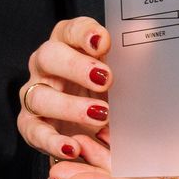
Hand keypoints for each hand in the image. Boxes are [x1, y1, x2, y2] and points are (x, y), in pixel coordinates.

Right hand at [18, 17, 115, 178]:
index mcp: (67, 45)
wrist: (94, 128)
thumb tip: (148, 40)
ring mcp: (34, 95)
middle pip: (49, 56)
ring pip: (40, 96)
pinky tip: (73, 147)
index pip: (70, 30)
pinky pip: (35, 132)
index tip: (103, 42)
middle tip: (105, 79)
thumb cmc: (108, 92)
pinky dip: (53, 141)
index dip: (84, 33)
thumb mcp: (122, 74)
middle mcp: (45, 67)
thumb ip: (131, 58)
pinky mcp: (31, 125)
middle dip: (76, 67)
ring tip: (100, 115)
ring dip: (69, 106)